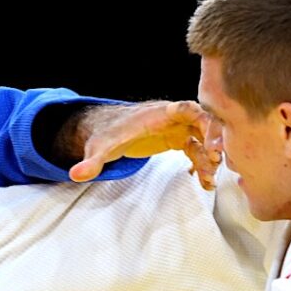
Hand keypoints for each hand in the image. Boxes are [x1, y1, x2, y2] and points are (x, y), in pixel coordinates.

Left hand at [67, 101, 221, 189]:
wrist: (106, 130)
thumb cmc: (105, 135)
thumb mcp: (98, 149)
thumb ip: (91, 162)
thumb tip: (75, 174)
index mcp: (157, 113)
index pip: (187, 108)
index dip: (202, 121)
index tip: (210, 143)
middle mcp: (172, 117)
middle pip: (204, 120)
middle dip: (215, 140)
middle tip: (215, 164)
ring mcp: (176, 127)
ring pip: (203, 137)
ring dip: (209, 158)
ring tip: (208, 182)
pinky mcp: (177, 138)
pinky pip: (196, 149)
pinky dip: (202, 164)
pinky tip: (203, 182)